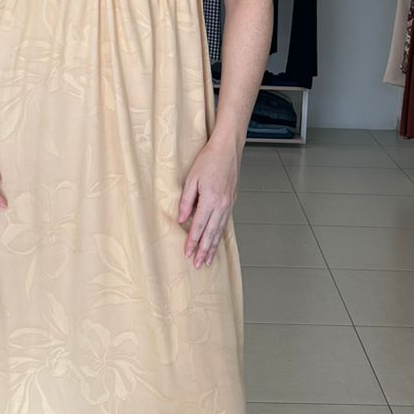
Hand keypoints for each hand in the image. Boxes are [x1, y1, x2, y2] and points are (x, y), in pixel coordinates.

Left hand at [178, 135, 238, 267]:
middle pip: (211, 233)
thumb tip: (181, 219)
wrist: (228, 149)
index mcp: (210, 199)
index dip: (192, 241)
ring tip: (208, 260)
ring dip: (213, 246)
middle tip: (198, 264)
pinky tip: (217, 241)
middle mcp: (221, 205)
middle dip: (204, 250)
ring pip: (219, 230)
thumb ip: (186, 201)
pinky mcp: (231, 201)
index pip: (199, 226)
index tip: (187, 253)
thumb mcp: (191, 179)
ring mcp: (228, 204)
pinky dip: (220, 234)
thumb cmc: (209, 160)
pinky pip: (225, 222)